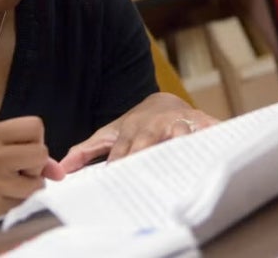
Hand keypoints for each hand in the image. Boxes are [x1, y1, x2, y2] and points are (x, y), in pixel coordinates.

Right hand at [0, 116, 63, 243]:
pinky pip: (22, 203)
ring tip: (7, 185)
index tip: (23, 150)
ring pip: (36, 183)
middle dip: (35, 165)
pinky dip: (17, 202)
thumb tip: (58, 170)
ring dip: (28, 187)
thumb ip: (18, 150)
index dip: (35, 140)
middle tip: (18, 170)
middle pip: (40, 152)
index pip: (34, 126)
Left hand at [60, 93, 219, 172]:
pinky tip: (216, 145)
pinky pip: (208, 130)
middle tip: (142, 174)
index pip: (122, 152)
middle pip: (148, 143)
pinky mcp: (200, 123)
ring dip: (179, 143)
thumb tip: (60, 168)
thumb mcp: (109, 134)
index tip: (113, 176)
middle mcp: (153, 127)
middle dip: (144, 154)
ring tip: (180, 155)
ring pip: (178, 135)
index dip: (118, 164)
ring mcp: (176, 124)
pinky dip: (212, 135)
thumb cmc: (134, 126)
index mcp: (130, 132)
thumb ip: (85, 151)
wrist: (163, 101)